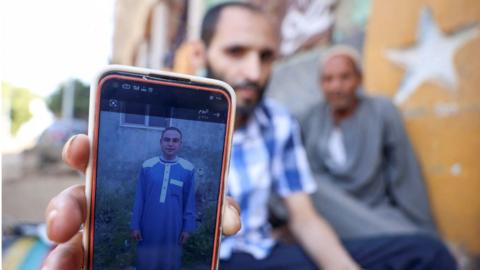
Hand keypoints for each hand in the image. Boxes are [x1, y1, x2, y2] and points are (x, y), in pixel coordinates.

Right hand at [42, 134, 240, 268]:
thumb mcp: (208, 205)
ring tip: (58, 268)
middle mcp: (104, 205)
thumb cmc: (189, 214)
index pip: (96, 158)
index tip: (82, 148)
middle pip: (74, 202)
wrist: (185, 254)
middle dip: (64, 210)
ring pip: (69, 242)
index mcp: (123, 179)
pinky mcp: (96, 259)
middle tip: (61, 226)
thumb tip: (230, 223)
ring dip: (60, 255)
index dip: (83, 149)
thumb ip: (220, 206)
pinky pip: (79, 264)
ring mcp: (96, 235)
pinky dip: (73, 268)